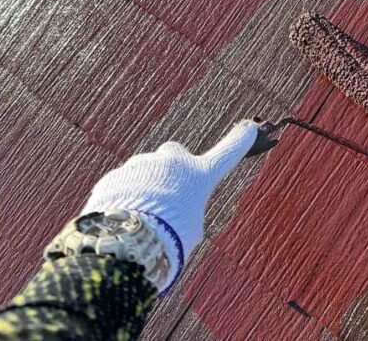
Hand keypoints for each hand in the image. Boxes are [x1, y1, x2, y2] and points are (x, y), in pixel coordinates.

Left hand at [80, 119, 258, 291]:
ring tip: (139, 220)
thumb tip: (173, 204)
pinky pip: (121, 186)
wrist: (127, 240)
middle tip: (166, 192)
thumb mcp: (189, 230)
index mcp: (198, 177)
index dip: (239, 141)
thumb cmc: (168, 241)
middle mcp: (172, 164)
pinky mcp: (117, 176)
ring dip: (143, 190)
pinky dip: (122, 199)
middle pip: (173, 154)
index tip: (250, 127)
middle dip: (170, 167)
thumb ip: (185, 210)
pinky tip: (120, 221)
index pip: (226, 154)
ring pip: (144, 173)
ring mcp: (142, 166)